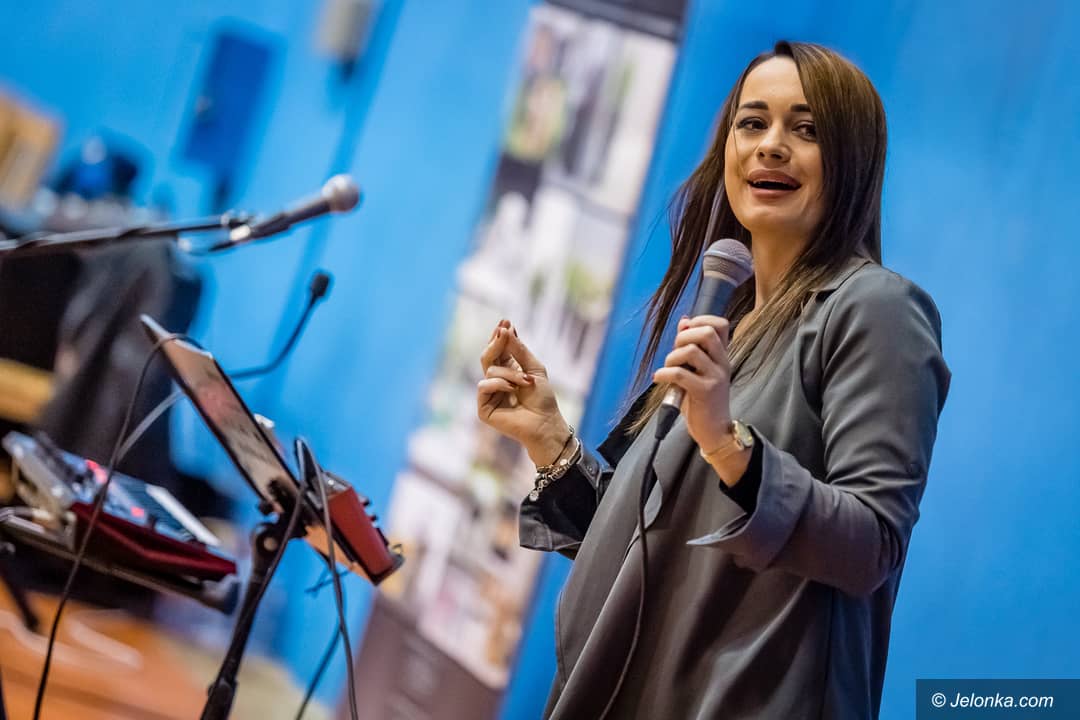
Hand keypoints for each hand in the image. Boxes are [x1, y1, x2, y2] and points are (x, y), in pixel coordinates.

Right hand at [477, 319, 568, 465]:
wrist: (545, 423)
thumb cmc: (543, 398)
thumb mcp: (534, 369)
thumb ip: (519, 350)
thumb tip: (505, 330)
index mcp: (508, 371)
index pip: (498, 350)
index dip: (499, 336)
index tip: (505, 321)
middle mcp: (496, 382)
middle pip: (488, 356)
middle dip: (496, 343)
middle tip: (503, 330)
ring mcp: (489, 394)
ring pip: (490, 370)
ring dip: (510, 373)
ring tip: (526, 382)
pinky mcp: (483, 407)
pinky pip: (484, 385)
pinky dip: (500, 385)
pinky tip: (512, 390)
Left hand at [652, 315, 733, 455]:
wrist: (715, 431)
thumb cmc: (703, 401)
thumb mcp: (699, 371)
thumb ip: (692, 348)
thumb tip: (684, 322)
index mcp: (722, 356)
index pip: (721, 325)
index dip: (701, 320)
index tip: (685, 332)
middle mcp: (722, 363)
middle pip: (706, 332)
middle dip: (683, 337)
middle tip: (675, 354)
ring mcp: (715, 377)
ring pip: (691, 351)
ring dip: (672, 357)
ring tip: (667, 370)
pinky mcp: (705, 392)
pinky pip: (680, 373)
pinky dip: (664, 373)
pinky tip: (660, 379)